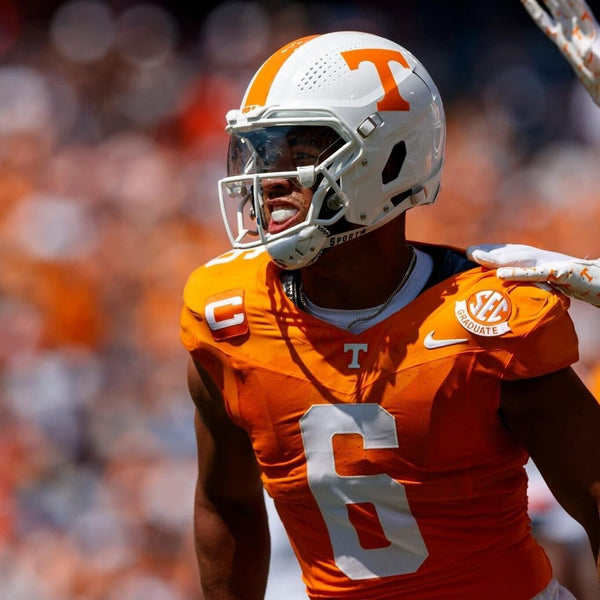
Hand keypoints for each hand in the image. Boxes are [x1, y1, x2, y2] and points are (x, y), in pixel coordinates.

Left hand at [467, 243, 599, 305]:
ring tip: (476, 256)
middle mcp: (545, 258)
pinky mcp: (563, 273)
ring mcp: (553, 264)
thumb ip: (536, 285)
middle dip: (491, 250)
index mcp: (541, 261)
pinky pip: (537, 274)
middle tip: (469, 251)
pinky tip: (500, 274)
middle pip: (513, 252)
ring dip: (497, 257)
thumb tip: (516, 289)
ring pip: (521, 258)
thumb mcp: (553, 286)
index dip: (493, 251)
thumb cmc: (581, 286)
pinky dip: (518, 273)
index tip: (472, 252)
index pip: (513, 254)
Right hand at [521, 0, 599, 104]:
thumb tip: (586, 54)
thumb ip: (595, 60)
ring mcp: (567, 31)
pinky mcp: (560, 40)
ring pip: (553, 6)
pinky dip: (535, 10)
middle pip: (563, 0)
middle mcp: (577, 25)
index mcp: (589, 28)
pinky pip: (544, 22)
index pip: (576, 4)